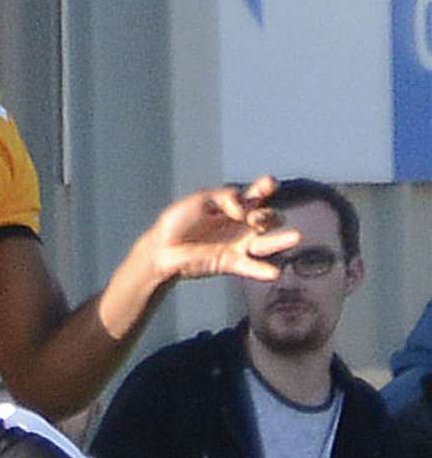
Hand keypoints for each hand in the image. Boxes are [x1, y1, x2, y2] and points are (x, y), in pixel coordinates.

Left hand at [146, 175, 300, 282]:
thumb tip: (242, 211)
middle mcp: (241, 224)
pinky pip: (251, 266)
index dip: (266, 187)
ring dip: (281, 240)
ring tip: (295, 237)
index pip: (256, 194)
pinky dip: (262, 270)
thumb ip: (224, 198)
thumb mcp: (199, 200)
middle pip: (268, 218)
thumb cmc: (178, 221)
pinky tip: (273, 272)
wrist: (161, 248)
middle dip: (267, 216)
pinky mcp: (231, 262)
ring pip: (267, 243)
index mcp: (233, 205)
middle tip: (255, 220)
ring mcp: (238, 244)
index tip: (269, 184)